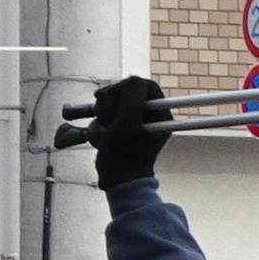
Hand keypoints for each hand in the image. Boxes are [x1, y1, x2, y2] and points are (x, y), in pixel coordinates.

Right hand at [82, 76, 172, 193]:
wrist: (116, 180)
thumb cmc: (124, 156)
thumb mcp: (127, 124)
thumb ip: (131, 98)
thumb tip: (134, 79)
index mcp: (160, 113)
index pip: (143, 84)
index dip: (124, 87)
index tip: (111, 97)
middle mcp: (149, 115)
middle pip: (124, 92)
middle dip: (110, 105)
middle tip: (108, 121)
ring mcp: (133, 121)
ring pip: (110, 104)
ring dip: (102, 118)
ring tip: (106, 135)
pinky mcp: (119, 128)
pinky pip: (103, 117)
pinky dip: (99, 127)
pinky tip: (102, 139)